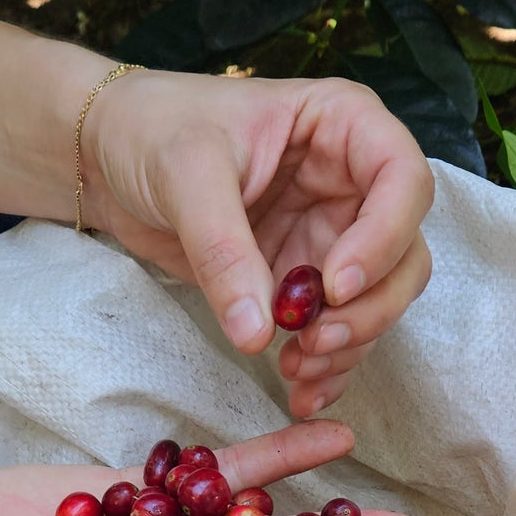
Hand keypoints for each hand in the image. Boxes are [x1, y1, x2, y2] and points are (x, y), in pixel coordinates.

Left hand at [82, 73, 433, 417]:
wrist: (110, 157)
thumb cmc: (153, 129)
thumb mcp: (185, 174)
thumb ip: (225, 251)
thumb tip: (258, 334)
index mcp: (343, 125)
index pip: (404, 181)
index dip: (384, 239)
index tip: (334, 286)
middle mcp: (351, 183)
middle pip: (405, 255)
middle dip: (369, 308)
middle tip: (314, 341)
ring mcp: (331, 235)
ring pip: (378, 302)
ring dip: (348, 345)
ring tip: (293, 368)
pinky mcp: (304, 281)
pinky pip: (337, 331)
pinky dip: (327, 366)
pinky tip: (298, 390)